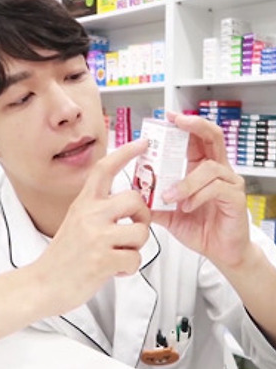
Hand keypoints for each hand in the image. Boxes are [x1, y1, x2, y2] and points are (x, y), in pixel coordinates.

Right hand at [34, 139, 150, 315]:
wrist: (43, 283)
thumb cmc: (63, 255)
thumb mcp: (76, 221)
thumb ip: (99, 210)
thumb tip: (129, 206)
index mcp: (83, 203)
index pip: (104, 169)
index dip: (125, 153)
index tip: (142, 144)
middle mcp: (90, 215)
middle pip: (135, 199)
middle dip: (143, 216)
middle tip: (134, 227)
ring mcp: (97, 236)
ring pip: (141, 232)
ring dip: (136, 247)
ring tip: (120, 254)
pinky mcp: (103, 260)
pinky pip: (135, 259)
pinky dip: (129, 268)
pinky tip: (114, 269)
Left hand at [152, 112, 249, 268]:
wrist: (220, 252)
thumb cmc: (199, 228)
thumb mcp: (169, 214)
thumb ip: (154, 203)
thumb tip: (133, 195)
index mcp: (200, 169)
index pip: (196, 139)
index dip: (185, 125)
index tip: (168, 117)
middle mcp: (217, 171)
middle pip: (213, 137)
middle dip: (195, 125)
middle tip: (177, 121)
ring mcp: (229, 183)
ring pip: (209, 168)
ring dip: (185, 182)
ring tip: (170, 197)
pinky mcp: (235, 198)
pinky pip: (216, 188)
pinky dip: (197, 196)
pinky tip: (187, 207)